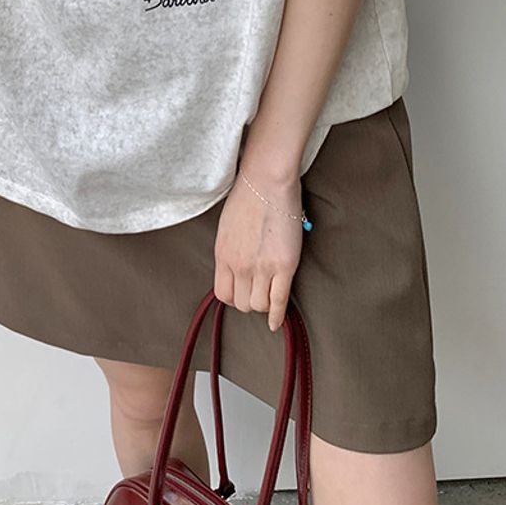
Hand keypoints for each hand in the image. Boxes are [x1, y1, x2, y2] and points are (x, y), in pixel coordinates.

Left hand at [212, 167, 304, 331]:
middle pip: (241, 303)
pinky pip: (278, 301)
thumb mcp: (227, 227)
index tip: (242, 293)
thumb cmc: (248, 196)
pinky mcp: (283, 266)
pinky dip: (277, 315)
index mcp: (222, 255)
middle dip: (249, 300)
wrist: (266, 181)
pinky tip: (276, 323)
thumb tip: (236, 263)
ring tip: (270, 295)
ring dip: (264, 304)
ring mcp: (261, 268)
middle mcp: (239, 266)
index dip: (234, 296)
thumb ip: (230, 249)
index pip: (223, 293)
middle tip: (259, 292)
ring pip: (258, 305)